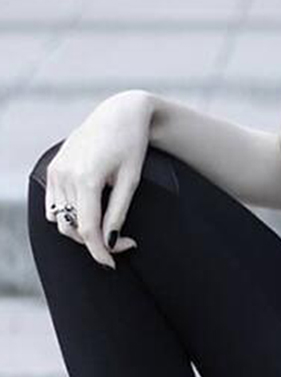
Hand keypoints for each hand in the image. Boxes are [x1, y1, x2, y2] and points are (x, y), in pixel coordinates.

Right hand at [41, 90, 153, 267]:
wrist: (119, 113)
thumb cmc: (132, 145)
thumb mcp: (132, 180)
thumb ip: (119, 212)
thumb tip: (111, 242)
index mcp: (87, 178)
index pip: (87, 228)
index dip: (100, 251)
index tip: (113, 264)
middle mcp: (65, 175)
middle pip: (73, 227)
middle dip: (95, 242)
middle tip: (124, 243)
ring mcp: (55, 171)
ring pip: (61, 219)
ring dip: (81, 231)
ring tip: (109, 229)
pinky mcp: (53, 168)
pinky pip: (54, 205)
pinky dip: (69, 216)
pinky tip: (91, 215)